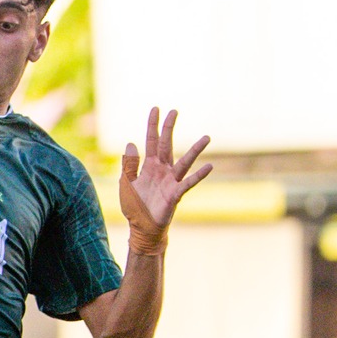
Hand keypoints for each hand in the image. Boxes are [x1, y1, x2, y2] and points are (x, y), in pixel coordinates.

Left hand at [120, 107, 211, 253]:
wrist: (141, 228)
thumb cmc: (135, 206)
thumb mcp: (126, 183)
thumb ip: (128, 165)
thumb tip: (130, 143)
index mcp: (149, 166)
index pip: (151, 141)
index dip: (152, 126)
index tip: (156, 109)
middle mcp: (162, 170)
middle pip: (166, 145)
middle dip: (169, 128)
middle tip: (174, 111)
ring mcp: (171, 181)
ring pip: (184, 161)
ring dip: (195, 150)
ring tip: (207, 137)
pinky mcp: (175, 194)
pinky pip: (188, 182)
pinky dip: (199, 175)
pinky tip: (210, 166)